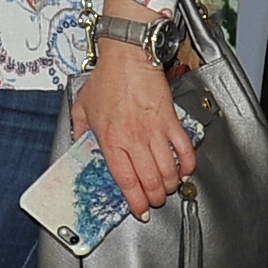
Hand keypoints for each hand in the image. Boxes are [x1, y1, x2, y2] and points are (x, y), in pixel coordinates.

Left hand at [68, 44, 197, 218]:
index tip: (139, 210)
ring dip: (170, 184)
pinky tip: (184, 170)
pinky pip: (185, 150)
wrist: (127, 57)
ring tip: (168, 187)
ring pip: (169, 170)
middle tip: (155, 200)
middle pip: (150, 181)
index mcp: (110, 140)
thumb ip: (80, 130)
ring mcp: (154, 131)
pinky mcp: (171, 121)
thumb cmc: (106, 79)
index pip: (125, 181)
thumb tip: (79, 147)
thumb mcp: (82, 107)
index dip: (134, 201)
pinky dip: (188, 164)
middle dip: (155, 197)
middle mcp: (134, 139)